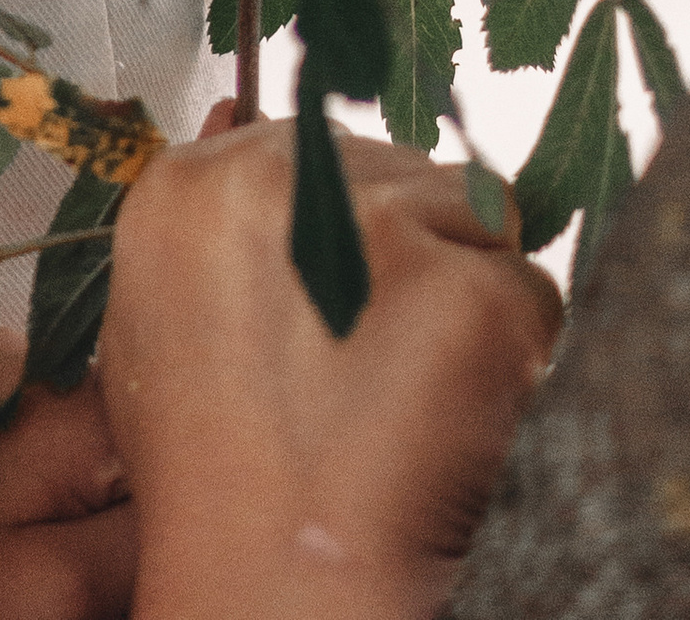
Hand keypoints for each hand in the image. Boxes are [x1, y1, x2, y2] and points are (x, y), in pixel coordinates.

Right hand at [97, 119, 561, 619]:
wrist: (270, 581)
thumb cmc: (214, 477)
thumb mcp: (158, 330)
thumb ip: (208, 226)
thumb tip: (240, 115)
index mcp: (189, 185)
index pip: (314, 149)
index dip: (347, 230)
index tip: (348, 298)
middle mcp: (278, 178)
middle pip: (402, 171)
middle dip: (414, 255)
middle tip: (380, 363)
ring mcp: (379, 226)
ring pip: (475, 218)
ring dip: (467, 296)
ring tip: (410, 394)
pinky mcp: (468, 288)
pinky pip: (531, 291)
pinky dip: (517, 355)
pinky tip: (454, 416)